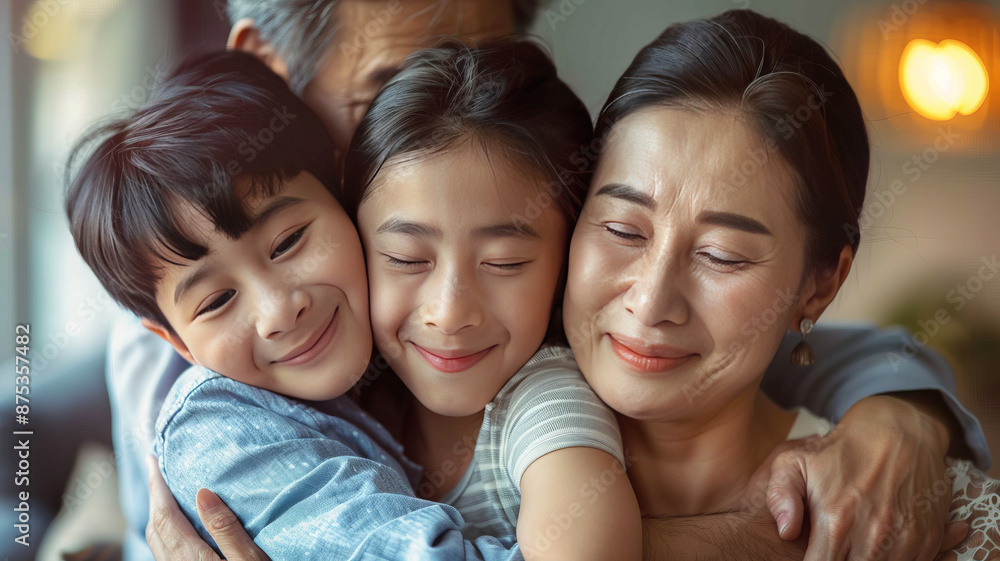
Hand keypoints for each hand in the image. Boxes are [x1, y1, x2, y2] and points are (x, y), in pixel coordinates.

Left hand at [146, 455, 270, 560]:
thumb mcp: (248, 559)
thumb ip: (225, 529)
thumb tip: (203, 494)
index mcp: (190, 556)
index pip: (165, 515)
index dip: (158, 486)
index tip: (153, 461)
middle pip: (156, 526)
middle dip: (155, 496)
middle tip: (158, 471)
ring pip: (158, 539)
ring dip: (160, 513)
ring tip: (166, 493)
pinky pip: (165, 550)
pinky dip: (167, 529)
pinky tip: (180, 525)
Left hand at [764, 396, 967, 560]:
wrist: (897, 429)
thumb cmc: (840, 450)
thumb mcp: (793, 462)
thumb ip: (779, 496)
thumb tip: (786, 532)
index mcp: (836, 522)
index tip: (814, 551)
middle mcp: (873, 536)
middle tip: (834, 547)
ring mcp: (904, 539)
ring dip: (867, 560)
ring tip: (855, 543)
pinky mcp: (927, 538)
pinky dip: (894, 558)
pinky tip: (880, 543)